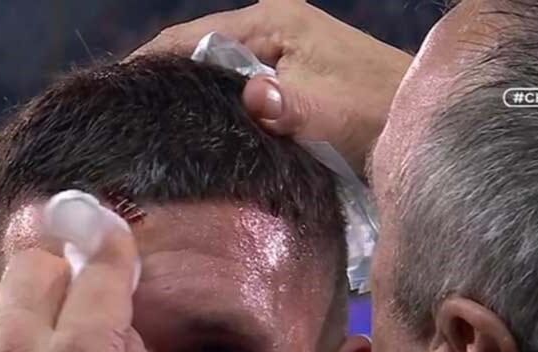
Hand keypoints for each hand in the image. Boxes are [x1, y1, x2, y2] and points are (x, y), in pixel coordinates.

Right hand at [133, 0, 411, 172]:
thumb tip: (254, 98)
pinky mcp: (287, 85)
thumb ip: (289, 104)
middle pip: (197, 55)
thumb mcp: (330, 109)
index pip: (189, 36)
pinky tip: (194, 143)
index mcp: (274, 21)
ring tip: (147, 140)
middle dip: (163, 86)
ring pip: (215, 78)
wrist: (425, 128)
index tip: (112, 96)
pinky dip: (213, 114)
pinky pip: (235, 96)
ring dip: (188, 104)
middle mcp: (271, 31)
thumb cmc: (378, 112)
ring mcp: (279, 58)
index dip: (148, 64)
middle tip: (124, 129)